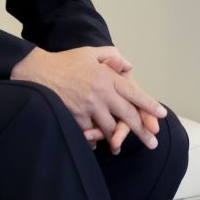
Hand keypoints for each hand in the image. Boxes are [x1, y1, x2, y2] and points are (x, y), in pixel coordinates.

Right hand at [11, 46, 166, 150]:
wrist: (38, 71)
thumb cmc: (66, 61)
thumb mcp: (90, 53)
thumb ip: (111, 56)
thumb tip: (128, 66)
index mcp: (108, 77)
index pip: (134, 94)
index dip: (149, 106)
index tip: (162, 116)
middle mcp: (101, 93)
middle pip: (127, 115)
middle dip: (142, 131)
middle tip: (153, 142)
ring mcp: (88, 107)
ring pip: (110, 128)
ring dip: (118, 138)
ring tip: (122, 147)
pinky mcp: (75, 117)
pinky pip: (89, 133)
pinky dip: (94, 140)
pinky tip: (97, 144)